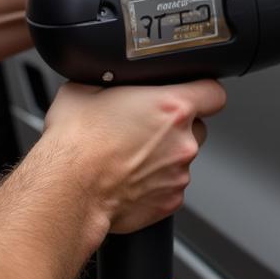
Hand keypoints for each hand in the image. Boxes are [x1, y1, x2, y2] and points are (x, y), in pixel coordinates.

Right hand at [43, 79, 226, 234]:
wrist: (65, 190)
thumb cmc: (74, 144)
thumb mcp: (84, 89)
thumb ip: (108, 80)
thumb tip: (103, 77)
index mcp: (172, 107)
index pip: (214, 93)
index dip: (203, 92)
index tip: (193, 94)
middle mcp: (182, 141)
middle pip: (197, 127)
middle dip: (177, 128)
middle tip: (146, 128)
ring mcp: (178, 173)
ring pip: (181, 158)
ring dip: (163, 156)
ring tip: (130, 156)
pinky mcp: (169, 201)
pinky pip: (169, 186)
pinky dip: (154, 183)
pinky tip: (129, 178)